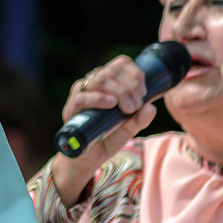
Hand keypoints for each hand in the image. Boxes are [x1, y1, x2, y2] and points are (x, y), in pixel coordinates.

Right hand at [51, 55, 156, 206]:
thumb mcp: (129, 129)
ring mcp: (80, 95)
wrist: (89, 159)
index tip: (144, 91)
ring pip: (98, 79)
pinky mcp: (71, 109)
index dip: (135, 72)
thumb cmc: (107, 138)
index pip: (120, 63)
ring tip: (127, 109)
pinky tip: (111, 104)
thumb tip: (151, 107)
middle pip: (111, 70)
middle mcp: (92, 84)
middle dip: (129, 86)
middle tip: (136, 106)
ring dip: (118, 91)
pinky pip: (82, 97)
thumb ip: (140, 118)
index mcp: (107, 83)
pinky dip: (98, 98)